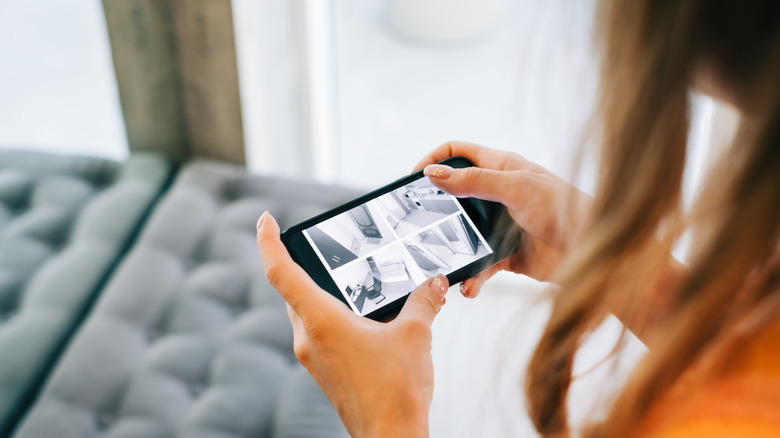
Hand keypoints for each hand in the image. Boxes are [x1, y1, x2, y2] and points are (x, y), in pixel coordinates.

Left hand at [257, 212, 446, 437]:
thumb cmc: (396, 392)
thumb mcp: (416, 335)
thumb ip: (423, 302)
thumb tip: (433, 283)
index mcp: (321, 320)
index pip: (280, 271)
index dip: (268, 241)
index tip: (265, 220)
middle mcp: (309, 338)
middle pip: (293, 290)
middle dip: (304, 266)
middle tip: (326, 249)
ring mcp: (314, 357)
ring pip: (307, 312)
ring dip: (324, 293)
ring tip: (357, 283)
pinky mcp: (326, 371)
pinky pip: (321, 333)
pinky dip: (335, 316)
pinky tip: (367, 319)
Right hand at [414, 141, 592, 296]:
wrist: (593, 251)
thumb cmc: (563, 208)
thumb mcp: (515, 187)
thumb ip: (474, 181)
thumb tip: (434, 173)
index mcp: (501, 168)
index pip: (458, 153)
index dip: (434, 160)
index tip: (413, 178)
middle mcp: (498, 194)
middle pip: (455, 196)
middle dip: (436, 210)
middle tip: (417, 223)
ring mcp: (500, 225)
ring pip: (463, 234)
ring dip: (452, 249)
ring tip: (442, 263)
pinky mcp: (506, 255)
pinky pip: (479, 264)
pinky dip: (472, 276)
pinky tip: (470, 286)